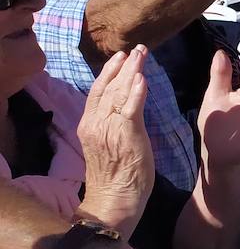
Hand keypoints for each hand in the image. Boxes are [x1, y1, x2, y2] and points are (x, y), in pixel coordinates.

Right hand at [77, 47, 153, 233]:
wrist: (114, 199)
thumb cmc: (116, 176)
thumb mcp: (107, 145)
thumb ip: (111, 125)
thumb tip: (123, 109)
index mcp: (89, 124)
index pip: (98, 91)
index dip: (109, 72)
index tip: (120, 57)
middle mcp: (96, 123)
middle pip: (108, 87)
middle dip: (123, 66)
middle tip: (137, 49)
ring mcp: (109, 128)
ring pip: (119, 93)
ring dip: (132, 71)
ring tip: (141, 55)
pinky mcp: (126, 135)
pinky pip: (131, 109)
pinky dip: (136, 92)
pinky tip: (142, 78)